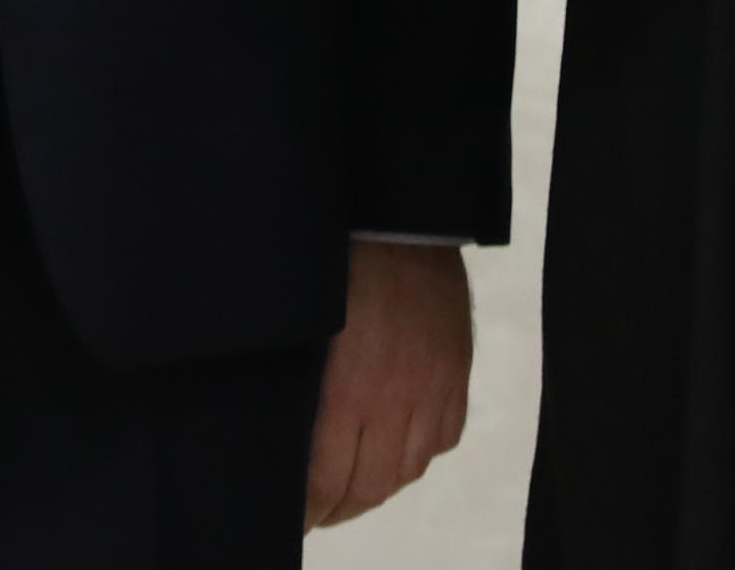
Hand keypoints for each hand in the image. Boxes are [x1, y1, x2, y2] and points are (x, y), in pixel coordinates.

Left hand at [306, 239, 470, 526]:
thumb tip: (279, 430)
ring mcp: (430, 390)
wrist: (397, 216)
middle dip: (337, 507)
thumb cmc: (332, 263)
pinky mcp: (455, 375)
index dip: (307, 509)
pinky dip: (417, 453)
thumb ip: (296, 387)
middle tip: (316, 512)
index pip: (324, 481)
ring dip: (376, 487)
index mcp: (345, 391)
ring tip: (352, 489)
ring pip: (405, 470)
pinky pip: (441, 438)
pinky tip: (396, 451)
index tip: (293, 517)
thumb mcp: (300, 326)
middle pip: (366, 486)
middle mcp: (393, 399)